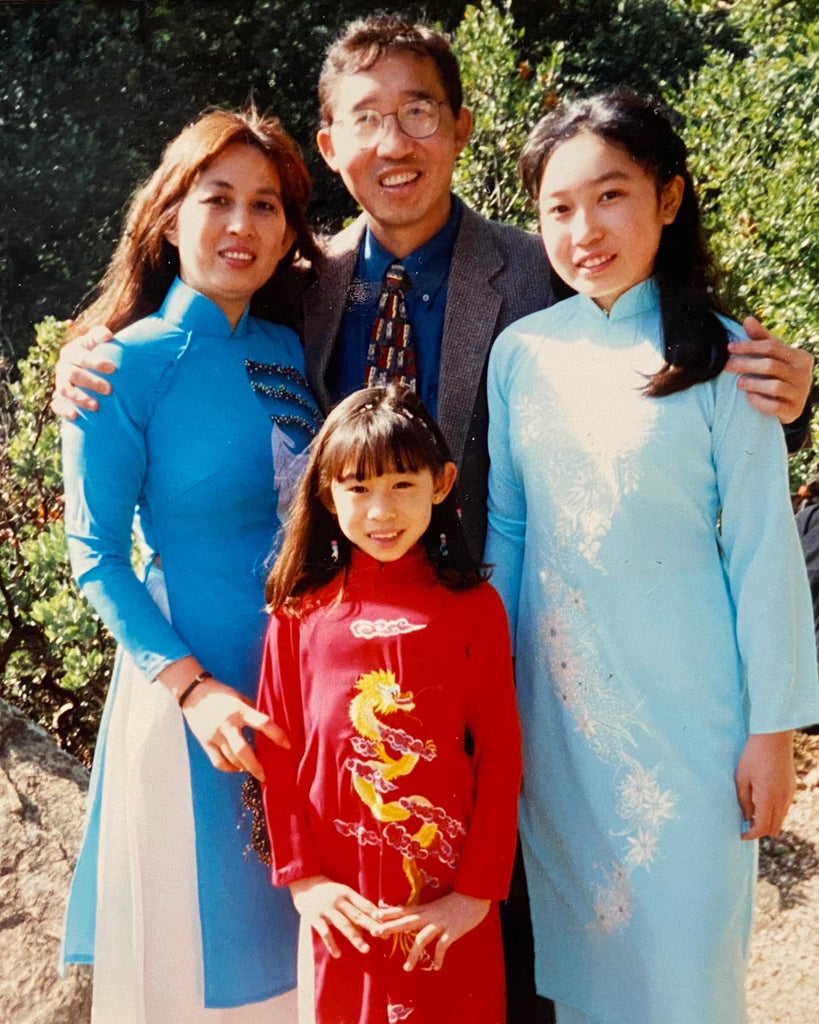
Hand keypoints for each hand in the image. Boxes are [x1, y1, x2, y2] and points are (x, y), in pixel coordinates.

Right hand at [51, 324, 115, 418]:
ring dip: (80, 398)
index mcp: (71, 353)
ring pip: (65, 390)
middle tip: (109, 389)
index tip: (113, 368)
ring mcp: (60, 384)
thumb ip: (99, 336)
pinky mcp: (59, 400)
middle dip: (91, 382)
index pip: (81, 356)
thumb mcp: (95, 344)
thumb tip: (108, 335)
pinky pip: (57, 406)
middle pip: (73, 374)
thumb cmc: (96, 356)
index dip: (95, 361)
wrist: (87, 373)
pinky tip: (75, 415)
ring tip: (96, 406)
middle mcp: (63, 368)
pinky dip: (64, 410)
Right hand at [175, 672, 289, 780]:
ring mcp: (215, 735)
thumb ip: (252, 711)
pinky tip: (236, 768)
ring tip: (252, 770)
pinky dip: (229, 768)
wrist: (193, 693)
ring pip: (231, 759)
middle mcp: (227, 724)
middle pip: (243, 751)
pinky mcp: (205, 742)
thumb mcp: (239, 697)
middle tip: (264, 776)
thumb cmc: (221, 694)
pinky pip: (218, 762)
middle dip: (255, 766)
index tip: (287, 745)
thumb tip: (268, 726)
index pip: (263, 723)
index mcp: (239, 710)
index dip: (277, 735)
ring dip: (243, 767)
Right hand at [289, 875, 383, 957]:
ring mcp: (326, 909)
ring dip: (356, 938)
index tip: (388, 924)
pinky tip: (338, 954)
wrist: (302, 880)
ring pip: (344, 925)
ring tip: (366, 949)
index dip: (376, 914)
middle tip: (384, 936)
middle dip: (371, 926)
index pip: (364, 904)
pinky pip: (325, 932)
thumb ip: (352, 903)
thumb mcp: (340, 891)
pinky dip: (332, 944)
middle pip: (358, 915)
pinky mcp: (314, 917)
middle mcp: (338, 900)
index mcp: (346, 892)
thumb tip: (369, 916)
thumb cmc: (325, 888)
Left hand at [374, 892, 489, 970]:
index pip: (403, 910)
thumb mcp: (439, 905)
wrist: (476, 893)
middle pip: (406, 921)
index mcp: (426, 908)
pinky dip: (438, 958)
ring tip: (406, 968)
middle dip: (390, 927)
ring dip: (413, 953)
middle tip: (375, 932)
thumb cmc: (458, 900)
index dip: (389, 912)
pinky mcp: (452, 930)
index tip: (374, 914)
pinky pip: (442, 946)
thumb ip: (427, 912)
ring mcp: (440, 923)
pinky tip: (436, 967)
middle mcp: (430, 915)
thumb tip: (415, 916)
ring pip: (422, 938)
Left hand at [725, 318, 813, 423]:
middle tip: (727, 366)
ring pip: (774, 386)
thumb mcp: (773, 355)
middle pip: (771, 365)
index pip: (772, 346)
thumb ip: (761, 338)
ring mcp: (800, 394)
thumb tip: (747, 319)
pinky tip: (748, 397)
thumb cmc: (779, 373)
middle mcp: (804, 374)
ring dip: (752, 383)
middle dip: (746, 364)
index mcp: (800, 357)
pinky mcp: (794, 411)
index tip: (730, 347)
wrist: (790, 403)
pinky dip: (759, 401)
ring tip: (738, 383)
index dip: (749, 346)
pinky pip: (775, 406)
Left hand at [735, 730, 795, 839]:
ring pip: (780, 819)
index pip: (761, 827)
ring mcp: (789, 794)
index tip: (741, 834)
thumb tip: (746, 817)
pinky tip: (762, 803)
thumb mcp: (741, 777)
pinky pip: (785, 809)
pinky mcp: (792, 789)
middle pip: (774, 828)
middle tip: (745, 826)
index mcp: (767, 797)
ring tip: (752, 815)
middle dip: (759, 831)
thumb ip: (743, 800)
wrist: (773, 738)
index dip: (751, 835)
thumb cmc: (753, 755)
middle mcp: (782, 799)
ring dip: (768, 822)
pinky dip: (775, 812)